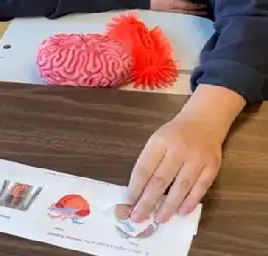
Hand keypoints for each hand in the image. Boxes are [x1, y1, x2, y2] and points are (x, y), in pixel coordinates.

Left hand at [127, 85, 244, 223]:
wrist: (204, 121)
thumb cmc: (175, 134)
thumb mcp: (158, 140)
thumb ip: (149, 162)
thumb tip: (138, 192)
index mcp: (160, 141)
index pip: (144, 168)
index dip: (135, 187)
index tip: (128, 203)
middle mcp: (179, 149)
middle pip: (160, 180)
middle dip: (148, 202)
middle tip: (138, 218)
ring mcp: (197, 158)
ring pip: (181, 187)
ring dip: (168, 206)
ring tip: (159, 219)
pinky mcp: (212, 166)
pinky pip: (200, 188)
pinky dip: (190, 202)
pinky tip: (181, 212)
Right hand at [148, 0, 205, 14]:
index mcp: (174, 2)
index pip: (190, 4)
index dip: (199, 5)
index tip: (208, 2)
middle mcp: (173, 8)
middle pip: (189, 10)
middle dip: (199, 10)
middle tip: (209, 9)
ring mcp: (169, 10)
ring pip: (184, 11)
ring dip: (194, 11)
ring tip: (202, 11)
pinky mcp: (165, 9)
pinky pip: (179, 10)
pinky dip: (186, 10)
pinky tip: (189, 9)